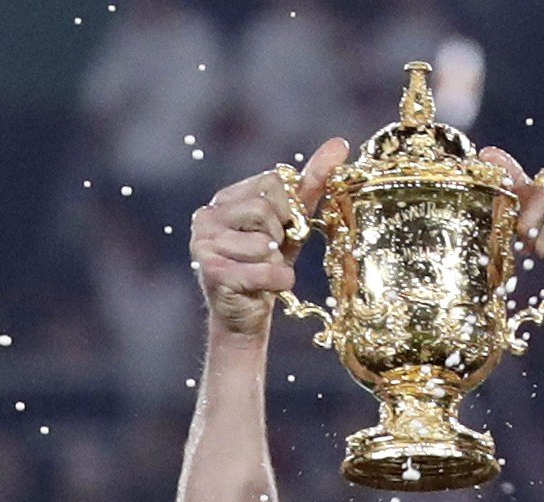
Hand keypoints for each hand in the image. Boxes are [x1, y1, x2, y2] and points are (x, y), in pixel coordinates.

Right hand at [190, 138, 349, 338]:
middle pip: (265, 209)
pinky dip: (279, 282)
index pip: (271, 181)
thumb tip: (339, 144)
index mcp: (224, 198)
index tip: (281, 230)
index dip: (288, 209)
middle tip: (271, 254)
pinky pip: (265, 271)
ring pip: (265, 243)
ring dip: (278, 263)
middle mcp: (206, 216)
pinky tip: (268, 288)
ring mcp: (204, 245)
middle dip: (280, 236)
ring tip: (264, 272)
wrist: (246, 316)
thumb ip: (311, 183)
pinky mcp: (212, 274)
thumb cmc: (268, 264)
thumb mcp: (291, 222)